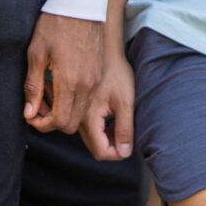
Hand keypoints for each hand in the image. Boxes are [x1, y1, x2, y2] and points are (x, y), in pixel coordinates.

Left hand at [24, 13, 107, 133]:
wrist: (81, 3)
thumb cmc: (55, 25)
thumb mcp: (36, 53)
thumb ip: (32, 86)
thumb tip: (29, 113)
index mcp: (69, 82)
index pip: (59, 121)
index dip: (42, 124)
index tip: (31, 115)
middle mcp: (87, 85)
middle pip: (71, 123)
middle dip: (52, 121)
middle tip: (38, 105)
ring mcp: (95, 80)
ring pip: (80, 112)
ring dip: (64, 111)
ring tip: (48, 92)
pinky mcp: (99, 74)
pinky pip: (87, 99)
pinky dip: (73, 100)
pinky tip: (61, 84)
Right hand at [78, 39, 137, 160]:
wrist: (103, 50)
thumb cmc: (115, 72)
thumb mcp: (124, 100)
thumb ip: (124, 127)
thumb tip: (124, 152)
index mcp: (89, 119)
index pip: (100, 151)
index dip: (116, 154)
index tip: (129, 146)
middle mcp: (79, 119)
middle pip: (94, 147)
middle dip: (112, 147)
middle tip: (127, 137)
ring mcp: (77, 113)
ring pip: (91, 137)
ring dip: (107, 137)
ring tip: (122, 125)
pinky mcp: (79, 106)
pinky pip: (88, 127)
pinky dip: (102, 128)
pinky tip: (113, 116)